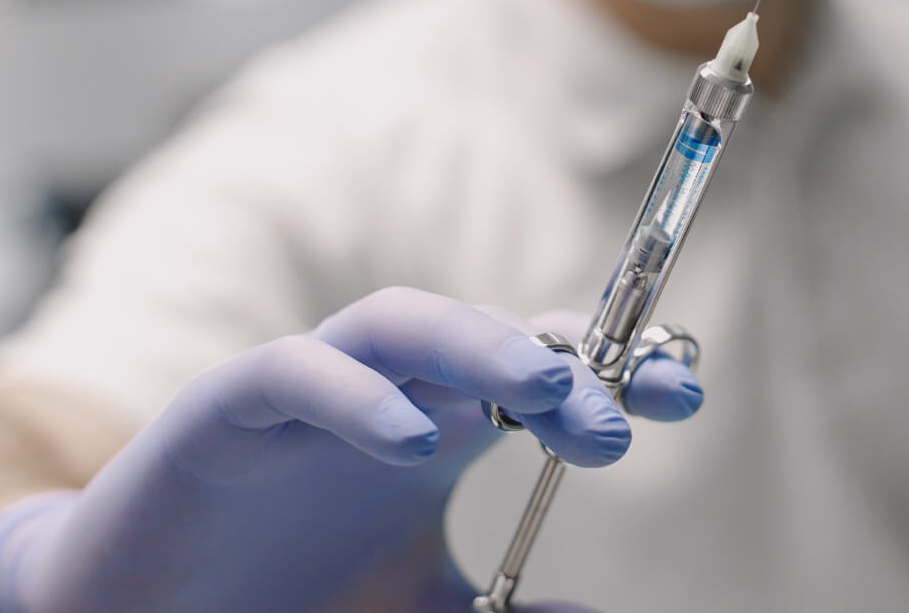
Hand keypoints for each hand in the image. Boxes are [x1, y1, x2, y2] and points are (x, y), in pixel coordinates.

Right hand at [0, 287, 702, 612]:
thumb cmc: (291, 602)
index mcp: (442, 430)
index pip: (542, 373)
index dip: (615, 370)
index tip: (683, 396)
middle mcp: (387, 395)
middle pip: (486, 335)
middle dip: (560, 358)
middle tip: (618, 416)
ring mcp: (309, 391)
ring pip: (398, 324)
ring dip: (475, 343)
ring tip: (545, 389)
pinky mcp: (225, 408)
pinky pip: (291, 373)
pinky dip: (352, 396)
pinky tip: (410, 441)